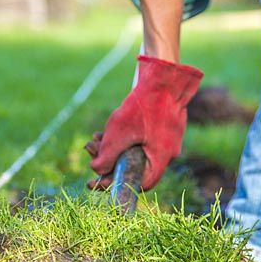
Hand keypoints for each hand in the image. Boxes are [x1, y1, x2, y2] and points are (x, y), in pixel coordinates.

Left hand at [85, 55, 202, 190]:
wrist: (166, 77)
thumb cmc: (145, 104)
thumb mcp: (119, 132)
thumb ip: (107, 155)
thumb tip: (97, 171)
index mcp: (161, 158)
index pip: (141, 184)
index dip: (119, 184)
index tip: (100, 180)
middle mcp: (168, 152)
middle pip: (136, 167)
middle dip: (111, 162)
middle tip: (92, 153)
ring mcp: (168, 139)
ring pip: (138, 152)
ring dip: (115, 148)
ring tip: (96, 138)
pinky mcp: (164, 127)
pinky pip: (144, 140)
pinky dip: (126, 138)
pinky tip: (109, 129)